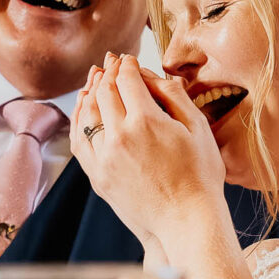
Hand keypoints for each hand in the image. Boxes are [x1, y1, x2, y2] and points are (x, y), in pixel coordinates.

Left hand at [70, 53, 228, 246]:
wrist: (186, 220)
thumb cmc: (200, 175)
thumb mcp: (198, 129)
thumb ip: (174, 97)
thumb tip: (154, 75)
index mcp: (146, 121)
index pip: (128, 80)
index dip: (127, 64)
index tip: (129, 59)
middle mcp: (119, 136)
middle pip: (105, 92)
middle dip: (108, 72)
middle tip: (111, 62)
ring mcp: (104, 157)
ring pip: (87, 113)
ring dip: (90, 91)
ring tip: (95, 79)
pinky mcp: (97, 175)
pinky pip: (79, 140)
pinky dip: (78, 119)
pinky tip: (83, 110)